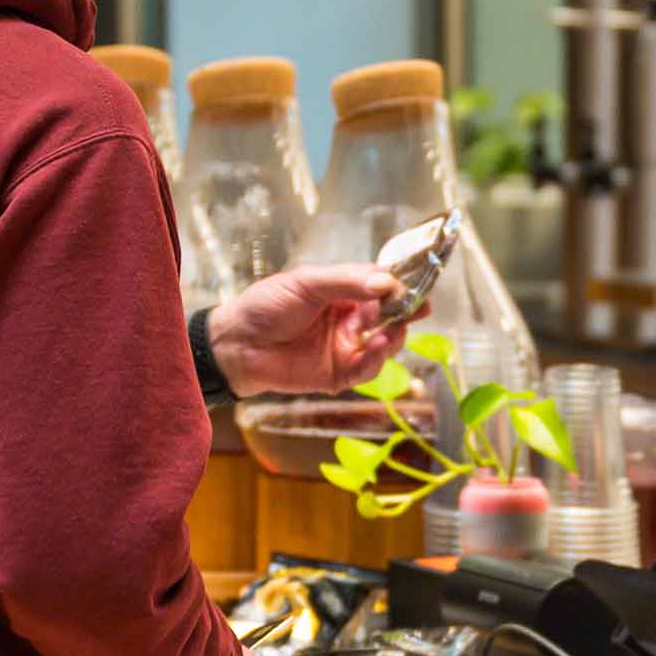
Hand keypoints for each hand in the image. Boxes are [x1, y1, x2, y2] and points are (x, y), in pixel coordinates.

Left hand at [206, 264, 419, 397]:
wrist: (235, 344)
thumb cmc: (265, 306)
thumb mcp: (306, 283)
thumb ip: (346, 281)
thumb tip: (386, 283)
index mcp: (342, 292)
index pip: (380, 286)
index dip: (400, 285)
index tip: (416, 283)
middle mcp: (349, 319)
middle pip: (390, 315)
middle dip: (407, 311)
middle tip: (420, 307)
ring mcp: (346, 347)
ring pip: (385, 343)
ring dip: (395, 336)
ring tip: (395, 328)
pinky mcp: (339, 374)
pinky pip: (367, 369)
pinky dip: (378, 359)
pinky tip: (378, 346)